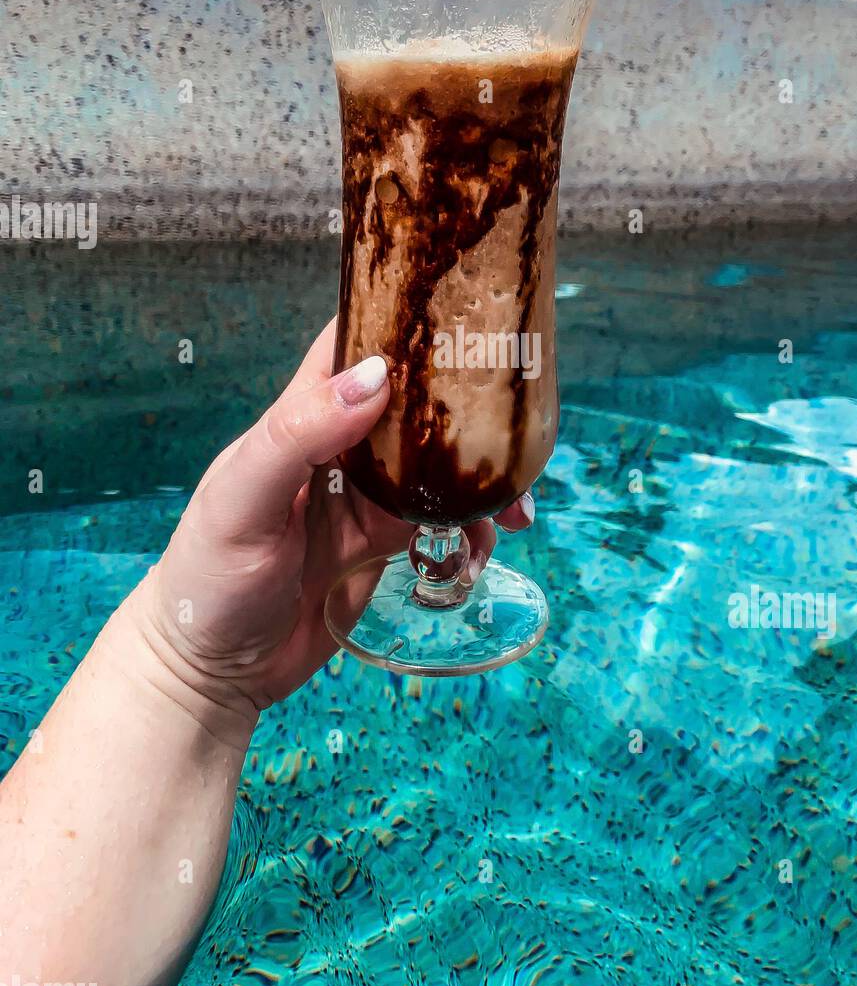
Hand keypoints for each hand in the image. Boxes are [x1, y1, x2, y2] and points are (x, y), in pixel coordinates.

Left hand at [132, 320, 532, 714]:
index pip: (355, 345)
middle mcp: (343, 446)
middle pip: (418, 403)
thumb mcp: (241, 501)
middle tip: (520, 433)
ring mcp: (368, 495)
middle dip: (473, 411)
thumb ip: (297, 435)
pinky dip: (471, 533)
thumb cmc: (207, 578)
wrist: (213, 672)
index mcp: (303, 417)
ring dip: (484, 480)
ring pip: (442, 464)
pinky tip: (481, 553)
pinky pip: (443, 523)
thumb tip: (376, 376)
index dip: (404, 319)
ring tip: (516, 513)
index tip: (467, 313)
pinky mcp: (387, 542)